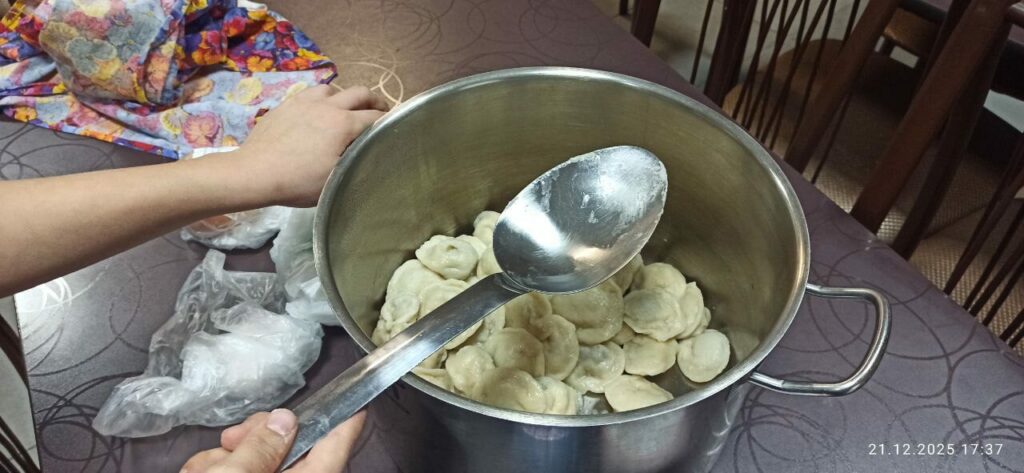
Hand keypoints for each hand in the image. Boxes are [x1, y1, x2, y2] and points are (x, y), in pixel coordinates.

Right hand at [181, 409, 365, 472]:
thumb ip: (261, 447)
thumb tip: (284, 421)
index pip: (335, 449)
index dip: (343, 423)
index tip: (354, 405)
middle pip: (288, 450)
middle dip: (255, 439)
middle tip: (230, 439)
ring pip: (253, 461)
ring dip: (224, 461)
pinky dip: (215, 472)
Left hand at [234, 84, 388, 206]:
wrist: (254, 173)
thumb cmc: (297, 182)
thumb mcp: (335, 180)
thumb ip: (357, 164)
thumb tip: (371, 155)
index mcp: (343, 124)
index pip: (376, 118)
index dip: (389, 122)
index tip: (395, 128)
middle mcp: (328, 106)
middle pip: (360, 93)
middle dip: (375, 101)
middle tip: (379, 113)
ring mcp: (305, 101)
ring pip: (334, 88)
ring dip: (345, 98)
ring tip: (345, 111)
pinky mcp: (287, 104)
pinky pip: (311, 94)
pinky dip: (322, 100)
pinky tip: (317, 114)